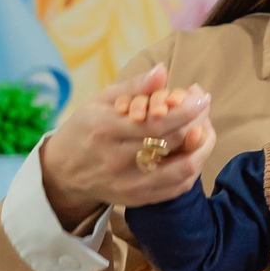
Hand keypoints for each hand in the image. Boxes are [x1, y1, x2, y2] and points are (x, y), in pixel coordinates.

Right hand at [40, 64, 215, 227]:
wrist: (63, 172)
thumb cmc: (85, 129)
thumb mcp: (100, 101)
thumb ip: (134, 87)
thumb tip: (162, 71)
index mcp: (106, 130)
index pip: (156, 123)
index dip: (186, 111)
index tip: (202, 97)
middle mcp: (118, 160)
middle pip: (171, 144)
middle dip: (196, 123)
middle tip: (205, 109)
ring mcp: (129, 183)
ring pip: (180, 171)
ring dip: (201, 150)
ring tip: (205, 130)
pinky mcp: (137, 199)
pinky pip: (176, 188)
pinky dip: (192, 169)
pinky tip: (194, 152)